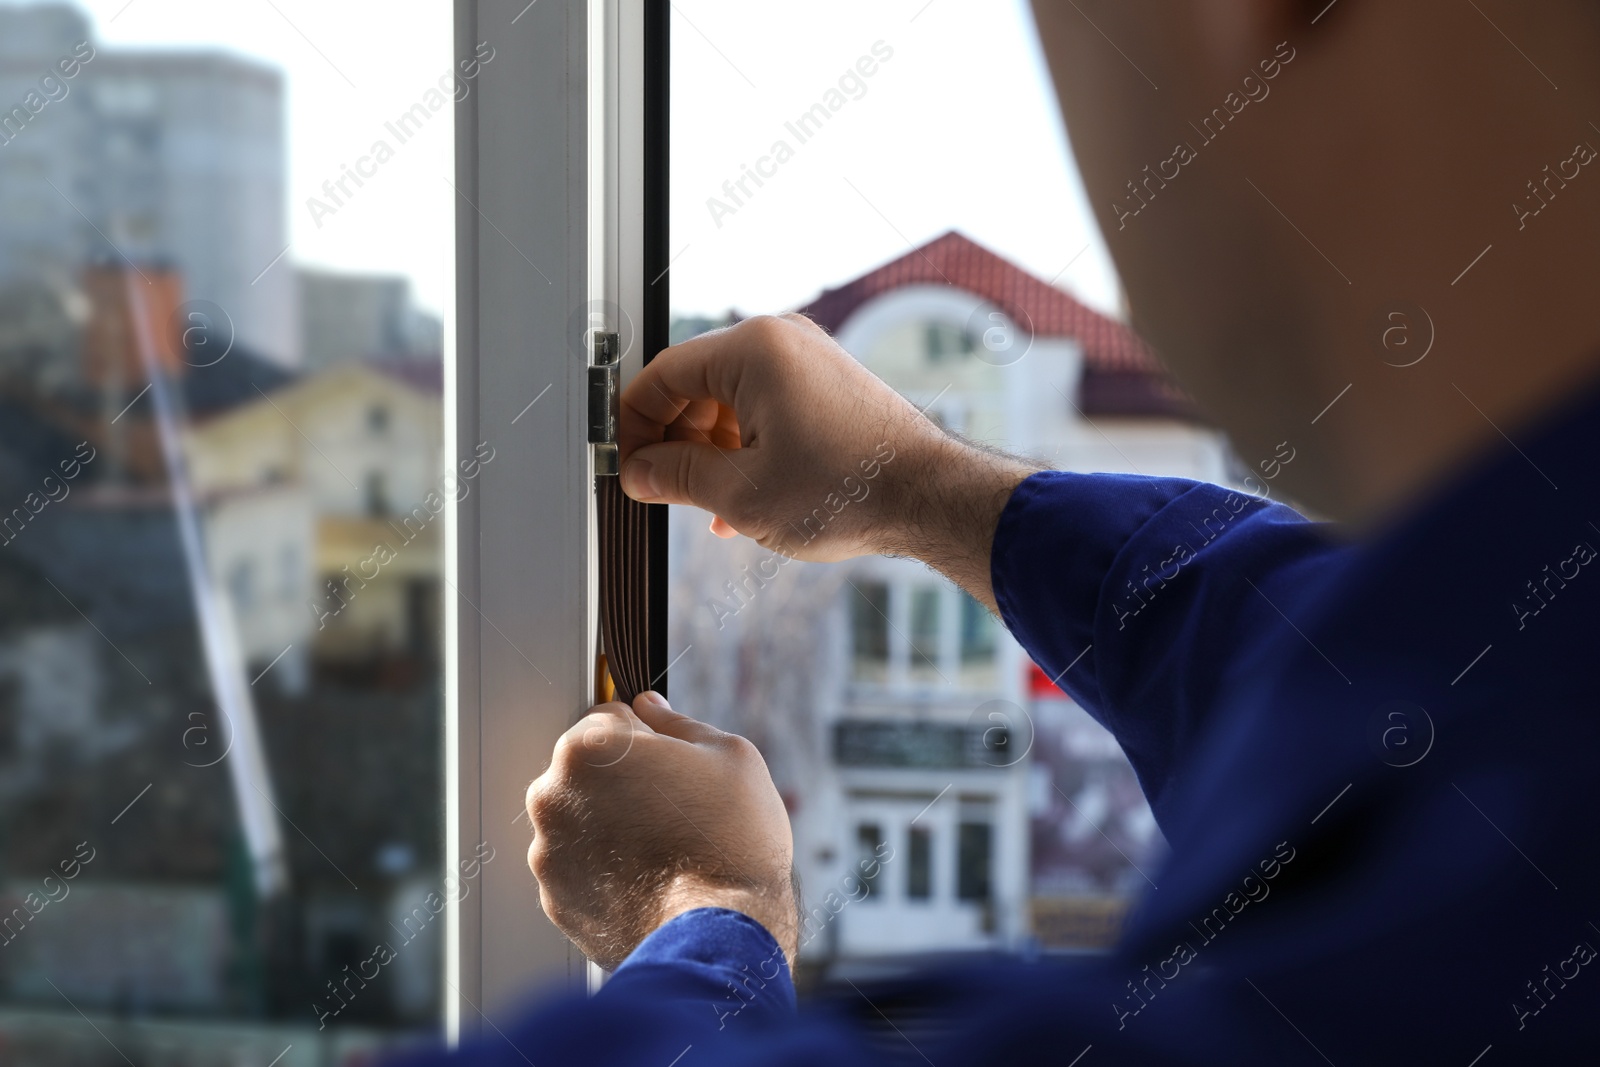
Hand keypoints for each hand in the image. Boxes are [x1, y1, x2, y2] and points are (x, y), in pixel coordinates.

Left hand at [525, 691, 797, 970]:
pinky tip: (647, 879)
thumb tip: (651, 708)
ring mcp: (549, 853)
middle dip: (620, 779)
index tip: (671, 761)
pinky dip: (605, 870)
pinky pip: (579, 868)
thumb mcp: (729, 755)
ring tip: (663, 848)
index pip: (606, 716)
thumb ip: (678, 724)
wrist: (722, 933)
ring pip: (580, 820)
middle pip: (585, 770)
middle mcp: (553, 797)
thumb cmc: (731, 838)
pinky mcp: (555, 901)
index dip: (646, 735)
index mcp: (588, 748)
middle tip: (672, 806)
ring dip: (610, 825)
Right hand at [617, 314, 1038, 605]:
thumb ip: (675, 477)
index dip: (635, 426)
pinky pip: (764, 407)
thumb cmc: (848, 490)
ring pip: (729, 400)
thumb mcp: (740, 494)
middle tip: (661, 492)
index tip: (627, 467)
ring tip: (710, 507)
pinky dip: (745, 447)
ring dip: (710, 452)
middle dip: (674, 442)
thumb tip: (638, 472)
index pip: (662, 376)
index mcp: (753, 350)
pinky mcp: (827, 383)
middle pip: (695, 385)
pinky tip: (743, 500)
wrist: (928, 497)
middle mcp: (780, 340)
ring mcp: (807, 359)